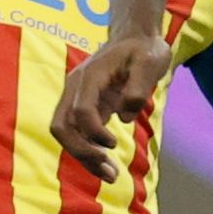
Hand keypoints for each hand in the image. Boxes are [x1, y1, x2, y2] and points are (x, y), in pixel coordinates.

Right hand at [51, 34, 173, 182]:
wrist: (136, 37)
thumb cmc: (144, 49)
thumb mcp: (150, 62)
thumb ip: (138, 88)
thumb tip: (124, 116)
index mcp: (90, 76)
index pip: (81, 110)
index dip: (94, 131)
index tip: (113, 143)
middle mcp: (76, 88)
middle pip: (62, 126)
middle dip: (81, 151)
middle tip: (109, 171)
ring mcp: (78, 98)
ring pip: (67, 134)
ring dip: (84, 157)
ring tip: (111, 176)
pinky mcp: (86, 108)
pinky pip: (79, 134)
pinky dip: (90, 152)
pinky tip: (108, 168)